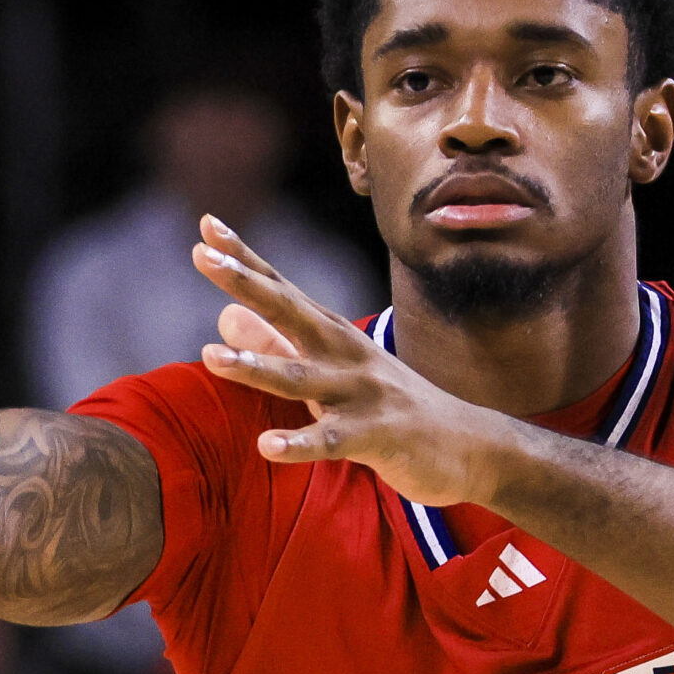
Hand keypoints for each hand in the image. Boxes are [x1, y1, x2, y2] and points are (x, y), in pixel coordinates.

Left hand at [189, 215, 508, 506]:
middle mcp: (345, 353)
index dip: (244, 259)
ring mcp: (362, 393)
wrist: (470, 446)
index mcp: (331, 334)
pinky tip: (266, 446)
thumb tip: (224, 315)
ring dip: (257, 365)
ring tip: (209, 354)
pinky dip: (299, 444)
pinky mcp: (376, 436)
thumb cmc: (388, 407)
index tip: (206, 227)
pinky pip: (331, 441)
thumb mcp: (331, 369)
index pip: (280, 289)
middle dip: (246, 284)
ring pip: (302, 378)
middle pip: (289, 312)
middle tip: (203, 256)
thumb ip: (277, 344)